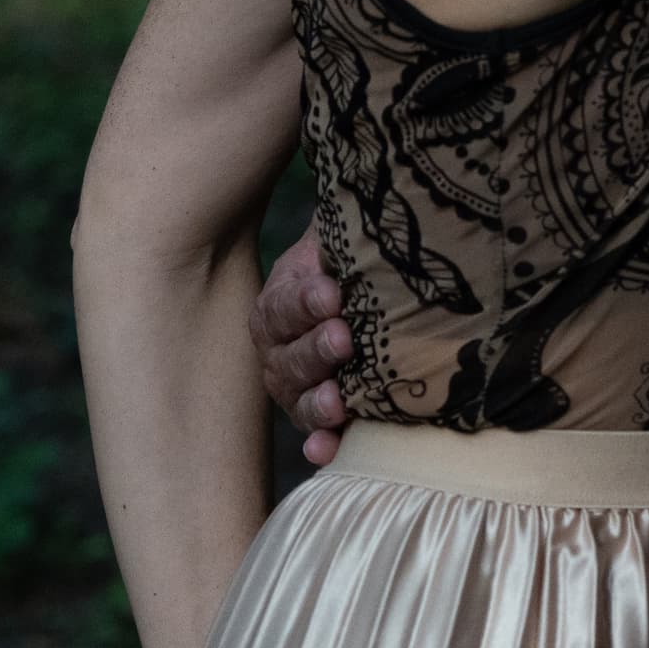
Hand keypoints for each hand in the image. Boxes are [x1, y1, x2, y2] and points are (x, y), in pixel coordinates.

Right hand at [251, 242, 357, 464]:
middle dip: (316, 350)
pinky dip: (321, 443)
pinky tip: (327, 449)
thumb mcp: (345, 240)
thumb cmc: (356, 263)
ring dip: (317, 402)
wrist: (368, 294)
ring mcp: (297, 387)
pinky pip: (316, 434)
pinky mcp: (321, 416)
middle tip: (344, 338)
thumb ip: (345, 234)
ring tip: (339, 401)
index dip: (305, 302)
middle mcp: (280, 348)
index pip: (284, 304)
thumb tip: (363, 197)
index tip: (333, 293)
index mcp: (280, 302)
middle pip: (289, 357)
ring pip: (298, 398)